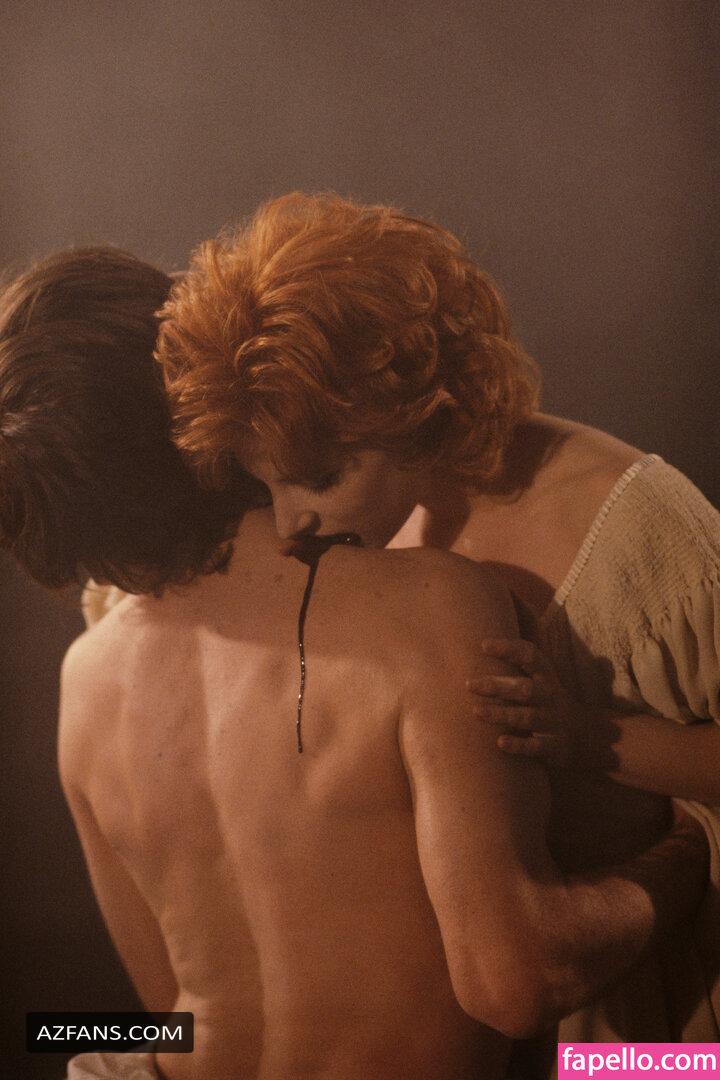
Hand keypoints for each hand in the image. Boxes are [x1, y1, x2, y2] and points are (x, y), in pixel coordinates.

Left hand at [467, 638, 592, 769]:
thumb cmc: (550, 703)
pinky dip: (518, 745)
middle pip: (525, 689)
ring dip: (501, 714)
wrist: (588, 736)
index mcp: (546, 678)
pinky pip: (535, 746)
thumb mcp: (541, 682)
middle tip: (469, 684)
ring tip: (476, 711)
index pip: (531, 657)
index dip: (509, 649)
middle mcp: (550, 698)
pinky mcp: (554, 747)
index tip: (483, 645)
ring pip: (527, 718)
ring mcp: (553, 723)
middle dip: (498, 686)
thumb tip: (478, 647)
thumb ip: (517, 668)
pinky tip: (500, 742)